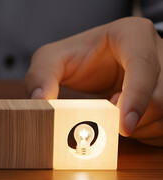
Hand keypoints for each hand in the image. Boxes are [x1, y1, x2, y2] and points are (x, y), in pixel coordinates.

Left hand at [24, 17, 162, 145]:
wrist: (96, 62)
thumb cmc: (77, 57)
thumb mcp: (52, 59)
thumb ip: (41, 75)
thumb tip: (40, 100)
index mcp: (133, 35)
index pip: (144, 67)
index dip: (135, 98)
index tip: (123, 126)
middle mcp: (158, 51)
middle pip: (159, 98)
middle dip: (131, 117)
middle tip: (107, 111)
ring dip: (137, 128)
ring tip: (114, 112)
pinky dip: (145, 132)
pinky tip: (128, 120)